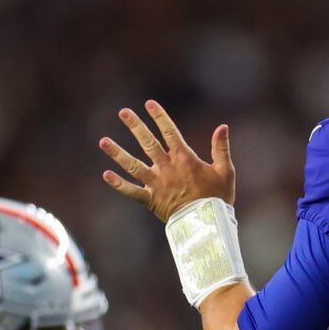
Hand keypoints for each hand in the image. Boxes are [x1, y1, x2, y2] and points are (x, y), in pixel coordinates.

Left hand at [99, 101, 235, 222]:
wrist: (207, 226)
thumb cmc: (218, 198)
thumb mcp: (225, 171)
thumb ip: (221, 148)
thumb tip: (222, 127)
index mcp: (184, 159)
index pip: (170, 132)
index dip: (159, 117)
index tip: (149, 103)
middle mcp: (167, 168)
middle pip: (148, 143)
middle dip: (135, 126)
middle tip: (123, 112)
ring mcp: (156, 184)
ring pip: (133, 165)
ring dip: (118, 153)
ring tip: (103, 141)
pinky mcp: (151, 200)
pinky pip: (132, 191)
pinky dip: (119, 184)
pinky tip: (106, 174)